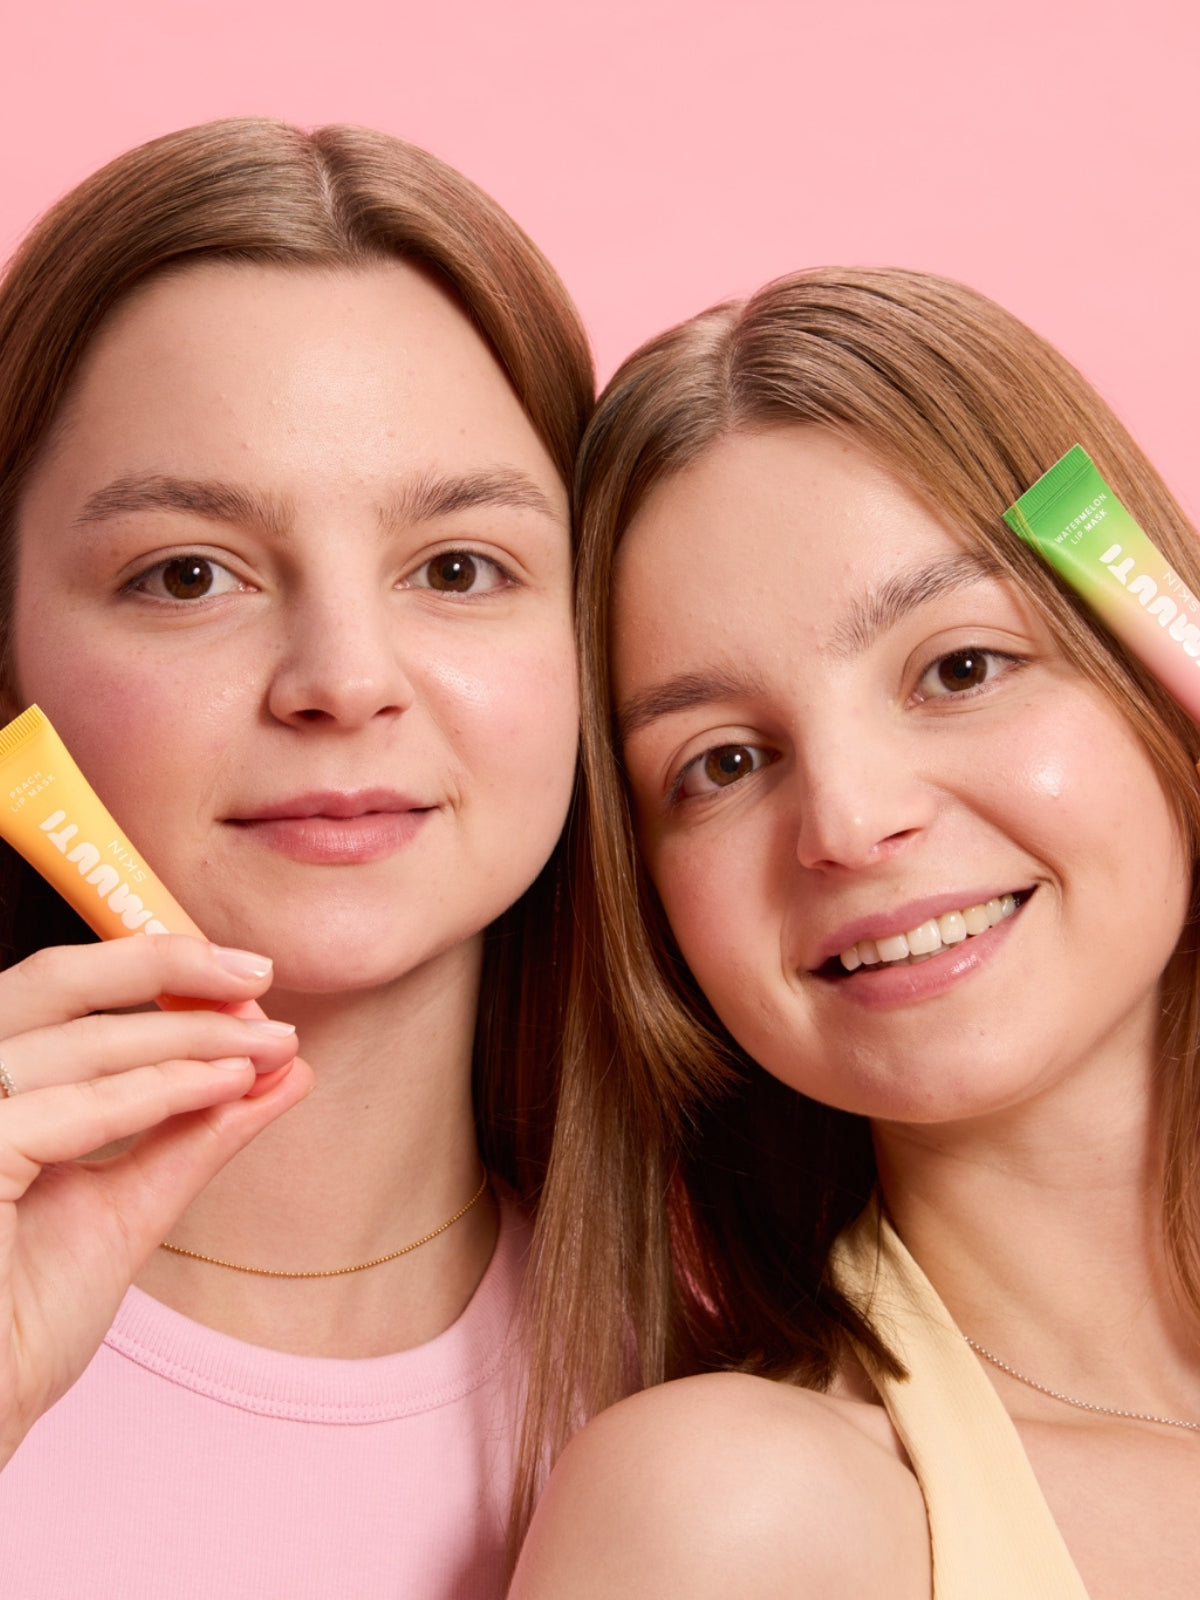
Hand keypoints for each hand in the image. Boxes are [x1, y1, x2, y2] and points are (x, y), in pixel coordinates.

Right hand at [0, 935, 310, 1466]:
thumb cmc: (25, 1322)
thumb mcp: (129, 1203)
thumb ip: (194, 1132)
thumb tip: (284, 1069)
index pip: (54, 990)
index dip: (146, 964)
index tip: (241, 977)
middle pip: (52, 984)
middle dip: (165, 968)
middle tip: (259, 982)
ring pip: (78, 1044)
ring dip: (187, 1037)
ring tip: (267, 1047)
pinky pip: (72, 1110)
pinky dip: (161, 1091)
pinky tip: (230, 1085)